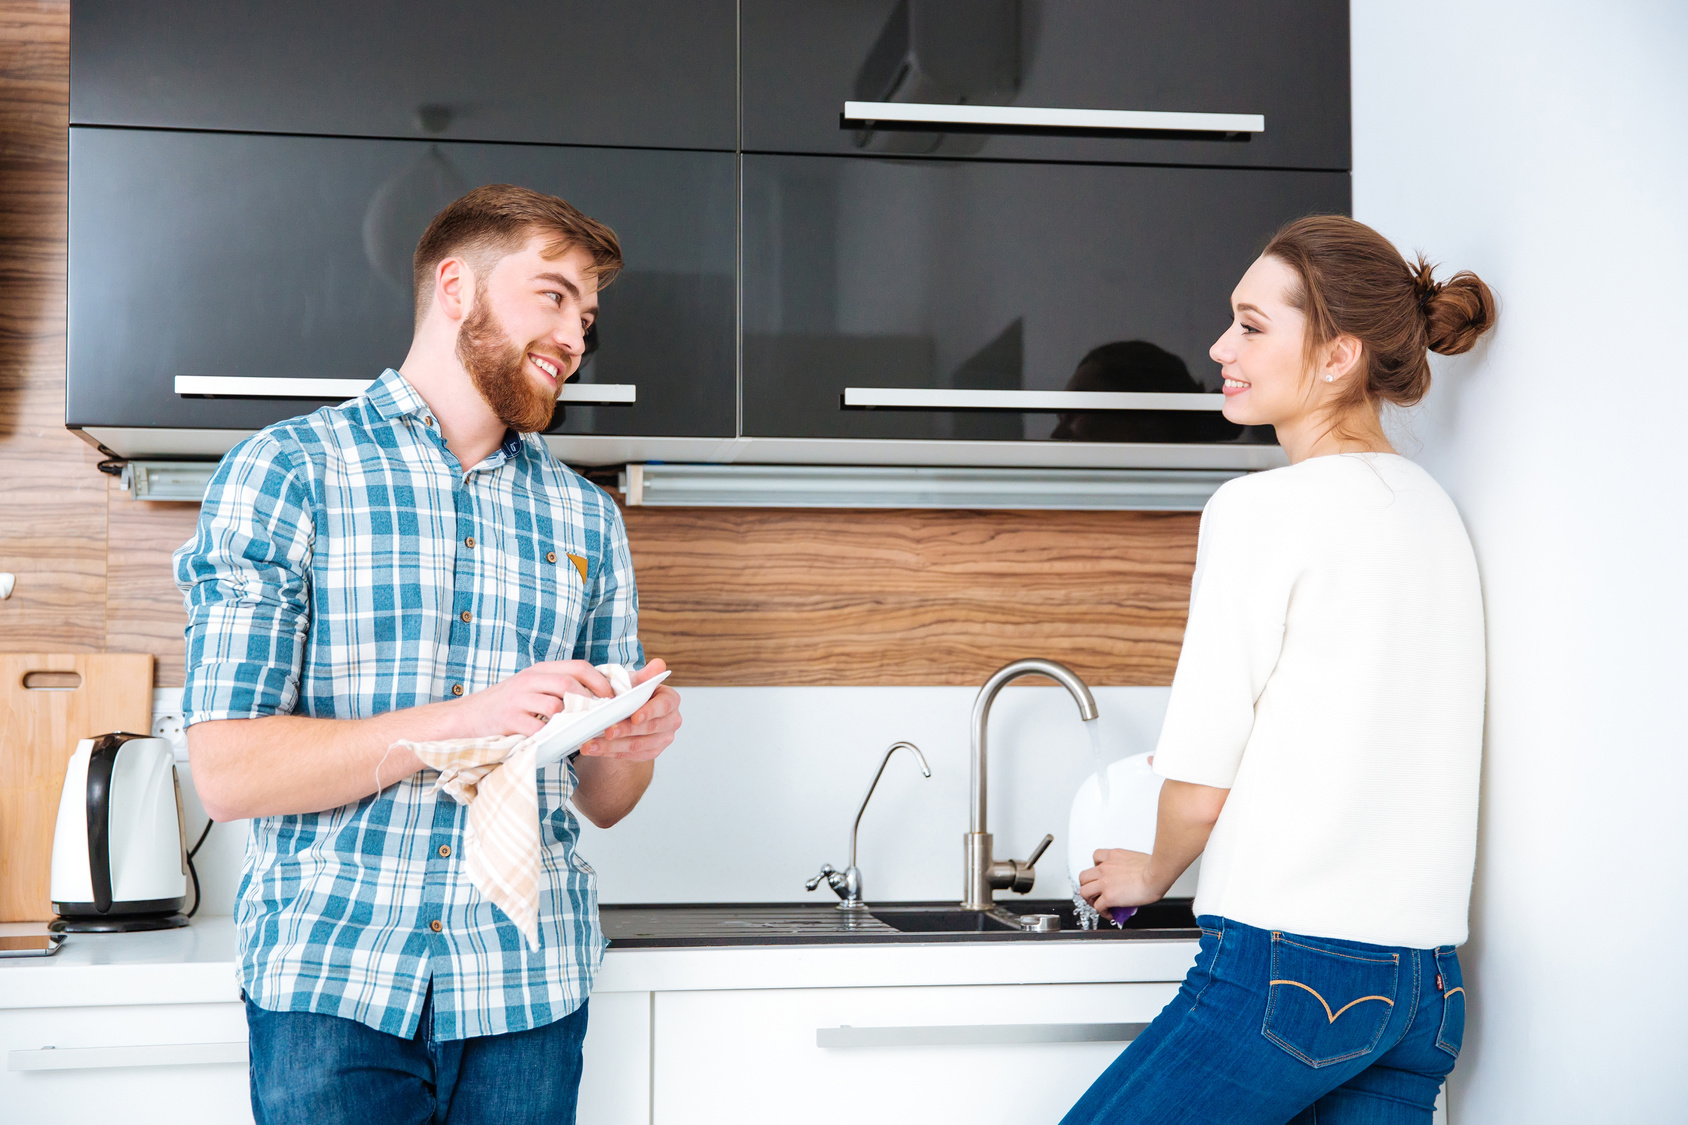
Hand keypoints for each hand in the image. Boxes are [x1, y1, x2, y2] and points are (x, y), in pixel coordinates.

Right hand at [453, 660, 616, 737]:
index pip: (578, 666)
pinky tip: (555, 741)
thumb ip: (556, 689)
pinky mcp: (508, 720)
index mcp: (539, 671)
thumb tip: (595, 697)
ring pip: (556, 705)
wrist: (465, 718)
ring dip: (571, 720)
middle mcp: (529, 680)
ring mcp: (517, 699)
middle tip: (602, 717)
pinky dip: (550, 736)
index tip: (613, 697)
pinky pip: (537, 728)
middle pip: (569, 683)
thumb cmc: (504, 707)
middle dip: (591, 701)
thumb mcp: (531, 689)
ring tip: (580, 731)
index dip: (600, 681)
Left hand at [578, 658, 682, 760]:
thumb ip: (645, 675)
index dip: (649, 712)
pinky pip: (628, 756)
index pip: (663, 706)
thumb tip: (658, 664)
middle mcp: (671, 721)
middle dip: (625, 731)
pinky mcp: (650, 753)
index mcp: (670, 700)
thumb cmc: (631, 693)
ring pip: (636, 746)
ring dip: (611, 746)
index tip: (634, 716)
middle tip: (606, 731)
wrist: (627, 711)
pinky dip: (609, 753)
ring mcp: (662, 740)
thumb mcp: (635, 681)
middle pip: (649, 729)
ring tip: (590, 744)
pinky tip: (593, 749)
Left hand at [1077, 848, 1166, 911]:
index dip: (1096, 868)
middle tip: (1096, 892)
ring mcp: (1105, 882)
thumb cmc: (1154, 868)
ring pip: (1084, 891)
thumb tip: (1135, 877)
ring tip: (1098, 904)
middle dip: (1087, 886)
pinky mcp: (1108, 896)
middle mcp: (1106, 868)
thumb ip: (1130, 866)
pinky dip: (1102, 912)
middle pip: (1084, 876)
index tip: (1101, 875)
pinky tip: (1110, 914)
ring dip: (1090, 900)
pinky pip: (1097, 906)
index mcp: (1114, 856)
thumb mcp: (1138, 860)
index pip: (1096, 857)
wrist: (1156, 875)